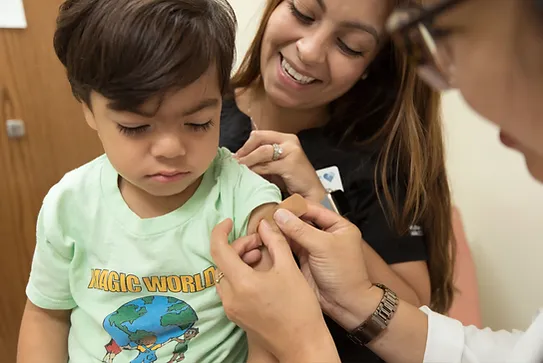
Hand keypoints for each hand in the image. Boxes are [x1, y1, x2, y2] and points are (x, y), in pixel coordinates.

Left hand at [211, 219, 335, 360]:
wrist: (302, 344)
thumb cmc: (299, 308)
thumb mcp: (289, 268)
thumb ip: (275, 242)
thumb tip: (264, 225)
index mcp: (242, 283)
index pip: (218, 250)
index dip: (220, 231)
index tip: (229, 221)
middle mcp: (230, 297)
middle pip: (222, 261)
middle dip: (239, 246)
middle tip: (260, 242)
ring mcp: (231, 308)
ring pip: (225, 275)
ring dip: (238, 260)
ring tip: (262, 256)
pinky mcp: (236, 316)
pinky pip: (230, 288)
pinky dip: (239, 275)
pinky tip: (259, 273)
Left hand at [234, 130, 325, 201]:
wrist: (310, 194)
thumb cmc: (292, 181)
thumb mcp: (275, 166)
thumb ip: (262, 159)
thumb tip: (239, 159)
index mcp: (286, 138)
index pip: (260, 135)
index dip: (246, 145)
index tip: (236, 156)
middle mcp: (290, 141)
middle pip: (259, 139)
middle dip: (245, 151)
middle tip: (235, 162)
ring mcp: (291, 151)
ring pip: (262, 151)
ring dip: (248, 161)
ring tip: (240, 169)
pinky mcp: (291, 163)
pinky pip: (267, 165)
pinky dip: (256, 170)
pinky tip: (250, 176)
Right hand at [273, 201, 372, 321]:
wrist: (345, 304)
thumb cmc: (344, 274)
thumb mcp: (323, 247)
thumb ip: (301, 230)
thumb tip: (280, 214)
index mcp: (338, 226)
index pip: (313, 209)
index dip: (295, 207)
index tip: (277, 206)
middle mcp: (325, 233)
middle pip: (302, 220)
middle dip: (285, 218)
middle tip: (267, 215)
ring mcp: (314, 246)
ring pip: (294, 233)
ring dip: (280, 230)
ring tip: (264, 225)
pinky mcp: (304, 259)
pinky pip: (289, 246)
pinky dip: (279, 242)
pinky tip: (267, 238)